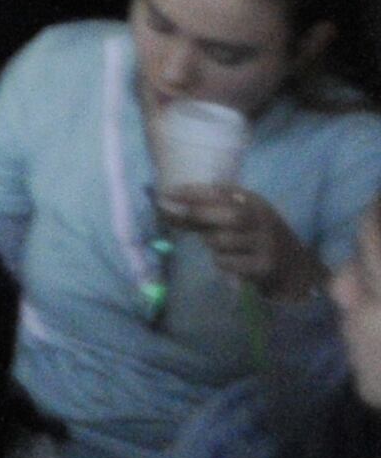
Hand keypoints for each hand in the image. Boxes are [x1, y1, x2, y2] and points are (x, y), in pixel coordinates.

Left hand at [161, 181, 329, 300]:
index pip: (223, 191)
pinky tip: (227, 260)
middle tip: (178, 216)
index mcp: (253, 202)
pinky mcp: (264, 266)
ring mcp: (265, 244)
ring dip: (211, 242)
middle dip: (200, 214)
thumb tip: (163, 207)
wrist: (293, 265)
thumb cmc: (252, 235)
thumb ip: (203, 213)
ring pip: (226, 240)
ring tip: (214, 242)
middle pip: (231, 215)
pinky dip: (221, 261)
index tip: (168, 192)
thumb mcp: (234, 218)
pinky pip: (230, 262)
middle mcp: (262, 220)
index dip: (195, 192)